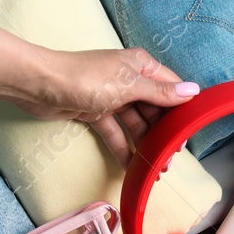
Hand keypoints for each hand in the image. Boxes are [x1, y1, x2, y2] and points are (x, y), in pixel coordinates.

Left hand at [3, 46, 199, 164]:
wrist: (39, 85)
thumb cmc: (86, 78)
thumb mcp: (129, 86)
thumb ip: (161, 93)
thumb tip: (193, 91)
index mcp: (141, 66)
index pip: (170, 88)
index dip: (182, 109)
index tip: (188, 132)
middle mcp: (129, 80)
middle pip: (154, 109)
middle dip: (163, 133)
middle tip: (170, 158)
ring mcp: (112, 97)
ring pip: (136, 123)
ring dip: (145, 144)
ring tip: (155, 167)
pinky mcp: (96, 112)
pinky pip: (115, 132)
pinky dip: (123, 148)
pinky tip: (131, 166)